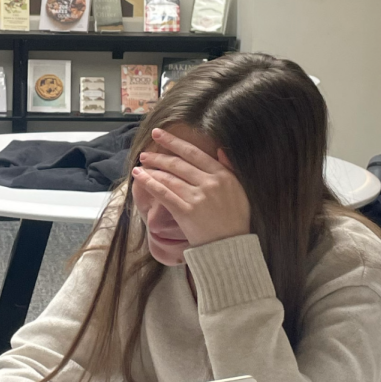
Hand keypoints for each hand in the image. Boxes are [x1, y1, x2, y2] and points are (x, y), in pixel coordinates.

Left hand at [132, 128, 250, 247]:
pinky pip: (164, 194)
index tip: (160, 135)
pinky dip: (150, 184)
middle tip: (145, 152)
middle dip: (159, 155)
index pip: (194, 153)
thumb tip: (220, 149)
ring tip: (140, 166)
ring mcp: (197, 197)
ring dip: (152, 169)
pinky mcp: (186, 212)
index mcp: (223, 175)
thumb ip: (230, 168)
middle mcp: (210, 183)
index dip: (174, 142)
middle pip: (178, 164)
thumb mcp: (240, 190)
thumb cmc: (236, 220)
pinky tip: (140, 177)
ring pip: (169, 177)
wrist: (231, 246)